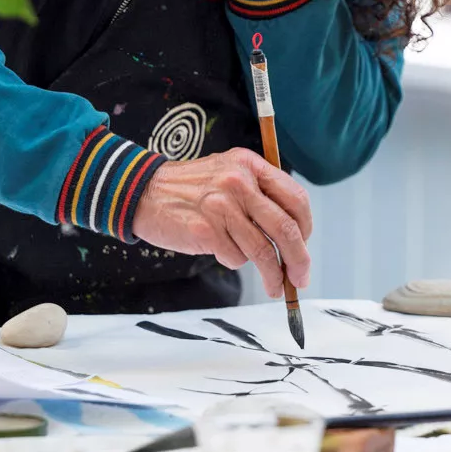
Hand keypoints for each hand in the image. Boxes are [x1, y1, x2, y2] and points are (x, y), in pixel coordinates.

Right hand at [131, 147, 312, 296]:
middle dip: (299, 260)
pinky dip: (235, 262)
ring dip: (273, 275)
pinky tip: (222, 252)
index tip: (304, 246)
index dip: (306, 228)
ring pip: (263, 251)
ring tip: (274, 287)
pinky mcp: (205, 230)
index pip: (296, 199)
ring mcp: (222, 206)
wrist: (143, 191)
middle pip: (286, 229)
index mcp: (251, 165)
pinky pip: (235, 258)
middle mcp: (239, 182)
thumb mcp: (229, 172)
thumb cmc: (192, 188)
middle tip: (300, 279)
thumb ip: (260, 193)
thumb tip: (295, 234)